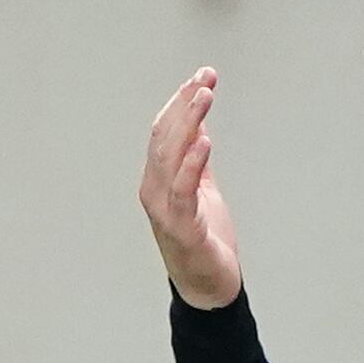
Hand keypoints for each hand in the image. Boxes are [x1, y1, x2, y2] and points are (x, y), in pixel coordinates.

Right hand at [139, 68, 242, 308]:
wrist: (209, 287)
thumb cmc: (205, 239)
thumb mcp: (203, 189)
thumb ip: (198, 159)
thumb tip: (199, 125)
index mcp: (158, 179)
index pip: (164, 130)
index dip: (181, 100)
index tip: (203, 75)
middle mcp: (154, 189)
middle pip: (164, 137)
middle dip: (184, 103)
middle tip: (205, 77)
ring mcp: (164, 209)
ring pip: (170, 156)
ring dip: (188, 123)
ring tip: (205, 97)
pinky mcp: (180, 227)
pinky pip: (182, 190)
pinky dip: (192, 164)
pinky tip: (205, 142)